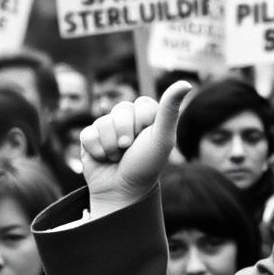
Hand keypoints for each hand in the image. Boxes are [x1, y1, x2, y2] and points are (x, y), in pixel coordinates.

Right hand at [79, 81, 191, 218]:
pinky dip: (97, 150)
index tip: (147, 138)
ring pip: (102, 123)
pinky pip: (87, 134)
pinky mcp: (90, 139)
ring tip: (118, 157)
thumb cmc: (147, 165)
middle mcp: (127, 120)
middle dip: (125, 133)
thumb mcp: (162, 137)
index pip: (141, 104)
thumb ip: (170, 110)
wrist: (123, 191)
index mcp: (147, 117)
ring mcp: (107, 129)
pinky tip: (104, 159)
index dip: (143, 123)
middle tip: (130, 149)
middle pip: (120, 110)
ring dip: (111, 145)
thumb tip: (186, 83)